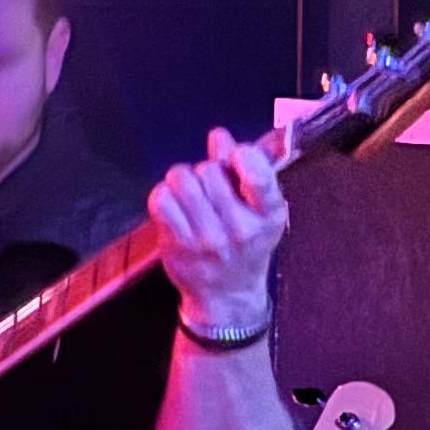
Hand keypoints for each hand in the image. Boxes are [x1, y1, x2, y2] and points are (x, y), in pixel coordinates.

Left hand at [152, 127, 285, 324]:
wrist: (227, 293)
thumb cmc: (246, 244)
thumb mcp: (258, 210)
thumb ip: (243, 170)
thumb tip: (219, 136)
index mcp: (269, 216)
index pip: (259, 177)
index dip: (244, 156)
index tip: (238, 156)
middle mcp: (241, 229)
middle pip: (209, 170)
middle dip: (206, 171)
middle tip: (210, 188)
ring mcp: (207, 238)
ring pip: (182, 179)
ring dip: (182, 180)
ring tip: (191, 195)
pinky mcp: (178, 244)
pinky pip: (161, 198)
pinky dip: (163, 194)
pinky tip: (174, 205)